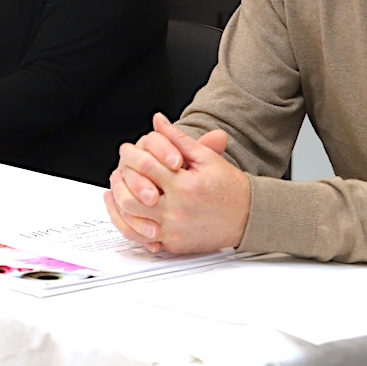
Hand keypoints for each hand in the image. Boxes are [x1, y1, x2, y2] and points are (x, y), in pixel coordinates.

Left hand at [104, 114, 245, 254]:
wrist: (250, 217)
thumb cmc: (229, 187)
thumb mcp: (206, 158)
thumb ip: (178, 139)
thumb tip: (157, 121)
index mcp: (185, 186)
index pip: (146, 166)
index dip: (132, 155)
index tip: (127, 150)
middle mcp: (178, 210)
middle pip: (132, 196)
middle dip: (121, 180)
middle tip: (119, 171)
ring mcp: (174, 230)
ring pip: (132, 219)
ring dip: (118, 202)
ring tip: (116, 188)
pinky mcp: (173, 244)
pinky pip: (140, 237)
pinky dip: (127, 223)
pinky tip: (123, 210)